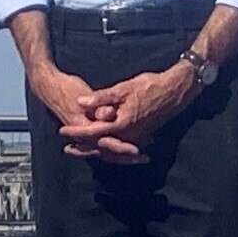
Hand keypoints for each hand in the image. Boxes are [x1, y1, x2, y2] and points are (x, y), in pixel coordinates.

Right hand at [27, 64, 131, 162]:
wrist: (49, 86)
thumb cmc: (66, 88)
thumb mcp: (82, 94)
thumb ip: (97, 104)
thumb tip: (108, 114)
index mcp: (83, 126)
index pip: (105, 142)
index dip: (121, 147)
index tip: (136, 151)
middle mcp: (83, 134)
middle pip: (106, 151)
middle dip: (125, 156)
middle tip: (144, 158)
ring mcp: (84, 134)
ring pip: (105, 150)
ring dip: (122, 154)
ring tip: (139, 155)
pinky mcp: (86, 130)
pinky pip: (101, 144)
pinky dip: (115, 147)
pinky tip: (127, 145)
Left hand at [57, 65, 198, 164]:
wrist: (176, 90)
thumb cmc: (149, 86)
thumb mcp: (122, 89)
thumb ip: (101, 98)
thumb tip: (80, 102)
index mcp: (122, 125)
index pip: (93, 133)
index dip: (76, 133)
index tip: (61, 132)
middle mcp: (129, 135)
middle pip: (101, 146)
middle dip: (84, 148)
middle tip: (67, 149)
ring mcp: (137, 137)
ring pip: (112, 148)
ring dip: (96, 150)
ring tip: (80, 150)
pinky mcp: (142, 134)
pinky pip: (122, 146)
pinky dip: (110, 148)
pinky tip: (103, 145)